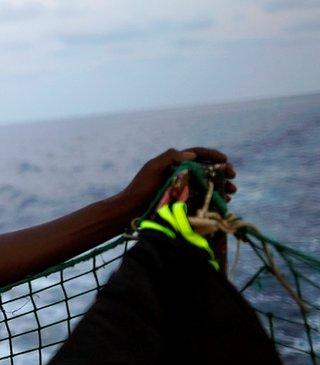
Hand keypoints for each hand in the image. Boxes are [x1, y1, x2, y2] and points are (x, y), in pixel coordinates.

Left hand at [120, 147, 236, 214]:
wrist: (131, 209)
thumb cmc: (141, 187)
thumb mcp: (153, 168)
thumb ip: (170, 157)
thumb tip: (192, 154)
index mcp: (175, 162)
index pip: (198, 154)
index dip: (212, 155)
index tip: (225, 160)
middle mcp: (181, 173)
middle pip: (207, 169)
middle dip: (222, 172)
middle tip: (233, 177)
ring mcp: (184, 188)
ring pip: (208, 184)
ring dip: (222, 186)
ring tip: (232, 191)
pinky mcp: (185, 202)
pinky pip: (204, 198)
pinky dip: (215, 199)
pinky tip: (223, 202)